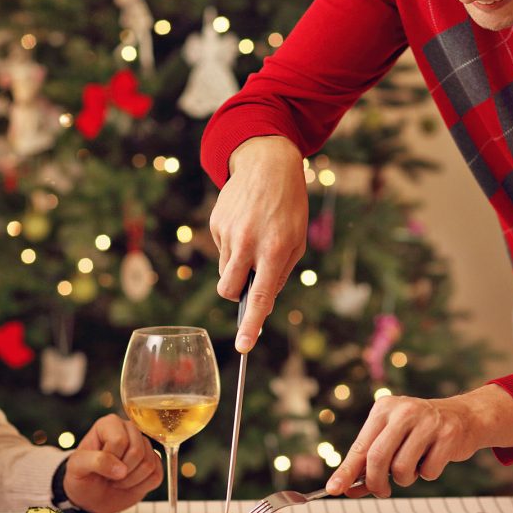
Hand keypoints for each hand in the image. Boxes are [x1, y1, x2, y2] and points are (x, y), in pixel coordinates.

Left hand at [63, 414, 164, 512]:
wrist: (91, 496)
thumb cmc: (82, 477)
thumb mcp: (76, 467)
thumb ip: (95, 462)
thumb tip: (121, 469)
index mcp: (110, 424)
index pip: (119, 440)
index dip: (110, 459)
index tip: (98, 467)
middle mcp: (130, 430)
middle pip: (137, 451)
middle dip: (121, 471)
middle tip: (108, 476)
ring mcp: (144, 446)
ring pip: (149, 464)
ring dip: (130, 480)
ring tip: (116, 480)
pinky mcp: (154, 463)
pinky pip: (157, 475)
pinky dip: (141, 486)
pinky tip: (128, 484)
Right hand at [210, 136, 308, 352]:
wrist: (267, 164)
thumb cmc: (289, 207)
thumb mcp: (297, 241)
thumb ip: (280, 273)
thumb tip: (261, 301)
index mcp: (275, 251)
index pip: (260, 298)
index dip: (251, 326)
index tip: (243, 348)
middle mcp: (249, 244)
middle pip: (229, 290)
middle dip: (235, 294)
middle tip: (248, 279)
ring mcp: (229, 233)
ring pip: (225, 270)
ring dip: (236, 266)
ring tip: (253, 239)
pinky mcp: (216, 223)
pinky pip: (221, 249)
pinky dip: (232, 245)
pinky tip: (244, 224)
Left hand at [325, 385, 512, 497]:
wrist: (465, 417)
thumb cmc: (421, 431)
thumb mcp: (392, 438)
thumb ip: (369, 462)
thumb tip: (345, 488)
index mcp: (383, 409)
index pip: (360, 446)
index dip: (346, 472)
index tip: (333, 489)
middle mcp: (403, 411)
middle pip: (377, 458)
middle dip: (376, 483)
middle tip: (382, 491)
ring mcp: (427, 422)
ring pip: (402, 469)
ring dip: (406, 478)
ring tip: (414, 465)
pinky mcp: (448, 435)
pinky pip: (428, 472)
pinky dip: (428, 473)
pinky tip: (434, 458)